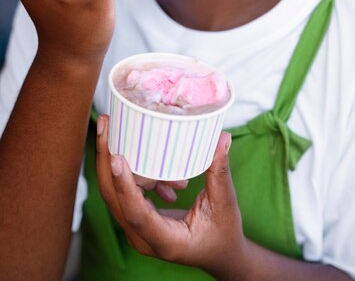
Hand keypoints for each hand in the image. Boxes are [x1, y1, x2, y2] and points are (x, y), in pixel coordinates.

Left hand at [96, 115, 245, 276]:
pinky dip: (133, 170)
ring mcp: (136, 229)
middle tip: (105, 124)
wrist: (219, 253)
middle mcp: (143, 238)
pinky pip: (125, 191)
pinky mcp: (137, 218)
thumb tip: (223, 138)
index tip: (116, 157)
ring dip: (111, 159)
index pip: (136, 213)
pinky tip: (153, 159)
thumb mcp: (225, 204)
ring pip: (114, 192)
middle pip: (114, 198)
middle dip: (105, 159)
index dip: (124, 185)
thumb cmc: (223, 234)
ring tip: (112, 127)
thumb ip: (219, 172)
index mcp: (166, 240)